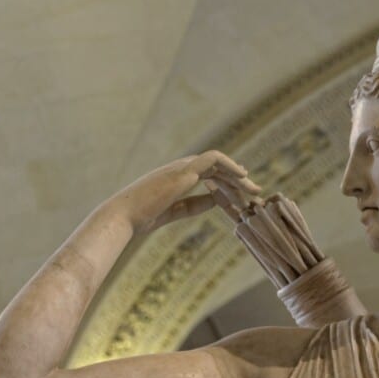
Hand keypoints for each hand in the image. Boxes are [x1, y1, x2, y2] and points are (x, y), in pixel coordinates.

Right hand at [106, 151, 260, 233]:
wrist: (123, 217)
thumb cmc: (141, 217)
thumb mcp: (175, 211)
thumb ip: (194, 204)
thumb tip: (215, 201)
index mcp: (175, 177)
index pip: (207, 172)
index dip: (226, 180)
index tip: (242, 191)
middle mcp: (179, 168)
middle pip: (216, 168)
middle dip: (237, 180)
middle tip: (255, 193)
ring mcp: (181, 167)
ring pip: (218, 163)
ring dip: (237, 175)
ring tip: (253, 190)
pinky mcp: (184, 171)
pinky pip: (213, 160)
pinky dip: (229, 165)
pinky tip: (243, 176)